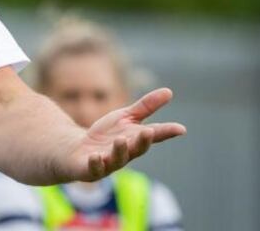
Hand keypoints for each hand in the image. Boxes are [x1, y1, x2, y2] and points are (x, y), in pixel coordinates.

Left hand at [70, 88, 185, 180]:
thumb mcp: (125, 117)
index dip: (167, 132)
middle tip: (148, 132)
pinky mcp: (91, 169)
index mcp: (135, 140)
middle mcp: (126, 153)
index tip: (181, 128)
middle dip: (143, 142)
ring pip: (117, 159)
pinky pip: (94, 168)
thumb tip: (169, 91)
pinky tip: (96, 156)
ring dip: (120, 150)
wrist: (78, 150)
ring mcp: (109, 163)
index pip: (154, 135)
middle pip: (137, 149)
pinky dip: (96, 163)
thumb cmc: (106, 135)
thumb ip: (145, 107)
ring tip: (121, 140)